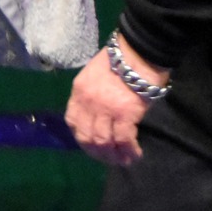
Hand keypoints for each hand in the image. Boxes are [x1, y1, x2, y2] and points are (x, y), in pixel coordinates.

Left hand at [65, 36, 166, 165]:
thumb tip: (100, 115)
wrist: (139, 51)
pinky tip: (135, 154)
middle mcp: (88, 103)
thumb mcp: (95, 75)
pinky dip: (129, 151)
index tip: (92, 146)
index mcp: (78, 91)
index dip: (81, 138)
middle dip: (97, 152)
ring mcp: (105, 109)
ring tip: (123, 160)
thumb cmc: (121, 60)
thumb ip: (93, 95)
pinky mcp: (125, 114)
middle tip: (109, 158)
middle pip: (86, 137)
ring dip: (113, 155)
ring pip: (103, 142)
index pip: (72, 121)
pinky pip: (124, 140)